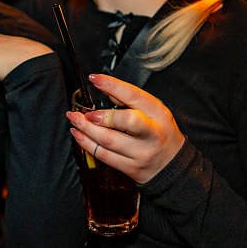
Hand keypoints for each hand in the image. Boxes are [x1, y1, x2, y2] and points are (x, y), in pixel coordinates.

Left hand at [65, 74, 185, 183]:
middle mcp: (153, 134)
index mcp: (159, 114)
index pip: (135, 96)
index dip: (113, 86)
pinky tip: (78, 135)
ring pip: (109, 141)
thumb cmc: (160, 133)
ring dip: (86, 129)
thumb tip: (107, 90)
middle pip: (126, 122)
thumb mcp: (155, 112)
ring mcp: (142, 153)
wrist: (172, 166)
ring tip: (74, 119)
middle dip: (101, 116)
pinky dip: (87, 144)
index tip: (95, 79)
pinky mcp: (131, 168)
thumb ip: (132, 101)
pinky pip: (104, 156)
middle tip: (83, 112)